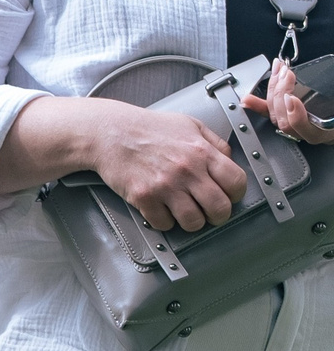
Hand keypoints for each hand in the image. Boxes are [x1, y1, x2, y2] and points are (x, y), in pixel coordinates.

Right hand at [87, 99, 245, 230]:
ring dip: (192, 223)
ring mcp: (165, 186)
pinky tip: (162, 211)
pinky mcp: (144, 198)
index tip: (230, 197)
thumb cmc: (151, 129)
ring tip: (187, 215)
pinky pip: (163, 224)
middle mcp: (187, 170)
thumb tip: (228, 161)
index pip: (236, 182)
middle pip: (218, 207)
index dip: (237, 194)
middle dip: (219, 216)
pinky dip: (165, 222)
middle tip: (212, 214)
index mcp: (202, 152)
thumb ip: (214, 143)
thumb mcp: (191, 126)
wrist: (113, 134)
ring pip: (193, 221)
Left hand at [249, 58, 333, 145]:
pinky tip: (247, 99)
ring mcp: (291, 128)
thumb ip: (329, 91)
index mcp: (318, 131)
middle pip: (283, 118)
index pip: (301, 126)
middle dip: (281, 93)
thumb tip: (329, 79)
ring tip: (276, 72)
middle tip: (284, 73)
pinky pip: (268, 114)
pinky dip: (257, 105)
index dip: (295, 114)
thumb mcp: (332, 104)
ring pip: (274, 115)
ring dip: (272, 91)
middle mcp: (302, 133)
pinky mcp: (283, 120)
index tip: (292, 98)